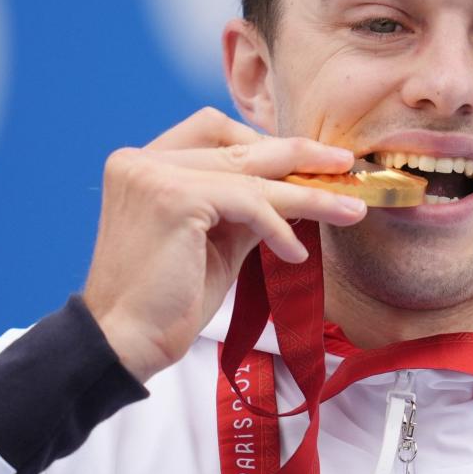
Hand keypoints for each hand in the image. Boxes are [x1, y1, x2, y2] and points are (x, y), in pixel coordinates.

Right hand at [82, 108, 365, 381]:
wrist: (125, 343)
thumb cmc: (165, 302)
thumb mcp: (213, 242)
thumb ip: (243, 209)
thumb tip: (294, 191)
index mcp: (143, 164)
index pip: (213, 130)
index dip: (263, 141)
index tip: (307, 159)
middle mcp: (143, 160)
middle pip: (237, 145)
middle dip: (297, 155)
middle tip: (344, 166)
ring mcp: (155, 175)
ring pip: (250, 174)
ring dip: (306, 193)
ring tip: (348, 208)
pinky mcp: (174, 199)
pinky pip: (247, 202)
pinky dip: (279, 225)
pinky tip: (295, 251)